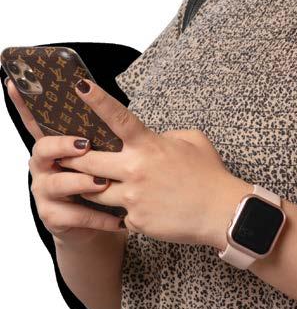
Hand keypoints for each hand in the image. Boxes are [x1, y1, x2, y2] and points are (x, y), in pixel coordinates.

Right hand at [6, 77, 121, 246]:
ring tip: (103, 183)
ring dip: (83, 182)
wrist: (94, 222)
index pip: (35, 120)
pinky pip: (76, 214)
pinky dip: (98, 216)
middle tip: (85, 145)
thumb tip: (104, 102)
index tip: (15, 83)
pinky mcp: (52, 216)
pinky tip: (117, 219)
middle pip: (44, 148)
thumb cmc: (97, 179)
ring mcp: (44, 191)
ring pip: (59, 183)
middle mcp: (43, 166)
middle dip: (63, 145)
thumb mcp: (97, 154)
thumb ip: (96, 133)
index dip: (23, 103)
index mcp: (53, 145)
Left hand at [55, 78, 237, 246]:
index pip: (117, 117)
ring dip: (89, 186)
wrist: (223, 213)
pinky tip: (139, 210)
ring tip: (90, 183)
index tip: (79, 86)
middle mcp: (136, 170)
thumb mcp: (192, 141)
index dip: (97, 100)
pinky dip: (122, 212)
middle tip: (62, 154)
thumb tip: (151, 138)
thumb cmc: (210, 175)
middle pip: (87, 161)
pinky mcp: (136, 221)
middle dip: (71, 156)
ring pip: (93, 190)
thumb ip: (165, 135)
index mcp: (149, 145)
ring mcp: (133, 197)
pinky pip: (117, 215)